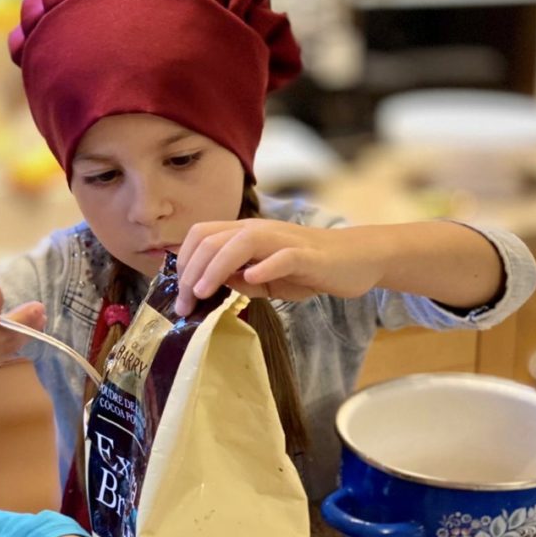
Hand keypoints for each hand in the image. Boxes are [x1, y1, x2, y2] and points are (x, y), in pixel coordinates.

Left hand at [175, 219, 383, 315]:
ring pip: (240, 242)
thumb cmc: (308, 270)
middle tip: (185, 305)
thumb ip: (241, 280)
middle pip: (212, 239)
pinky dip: (264, 266)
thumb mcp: (267, 280)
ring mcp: (283, 240)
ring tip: (203, 293)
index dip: (184, 264)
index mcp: (246, 234)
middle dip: (191, 273)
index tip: (180, 295)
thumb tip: (214, 285)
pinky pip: (282, 256)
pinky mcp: (307, 255)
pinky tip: (251, 280)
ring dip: (216, 267)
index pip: (202, 236)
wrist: (355, 259)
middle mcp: (259, 230)